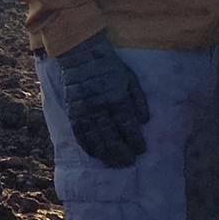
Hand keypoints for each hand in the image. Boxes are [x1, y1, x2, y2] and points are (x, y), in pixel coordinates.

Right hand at [56, 33, 149, 167]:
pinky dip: (88, 147)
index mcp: (116, 97)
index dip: (135, 140)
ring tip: (115, 164)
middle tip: (129, 162)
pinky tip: (96, 155)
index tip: (141, 150)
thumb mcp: (130, 78)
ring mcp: (84, 111)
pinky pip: (80, 135)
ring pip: (96, 140)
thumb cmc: (109, 66)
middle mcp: (100, 107)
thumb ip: (139, 100)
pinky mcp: (73, 113)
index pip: (127, 126)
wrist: (80, 55)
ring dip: (106, 154)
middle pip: (111, 137)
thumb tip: (145, 121)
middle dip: (122, 152)